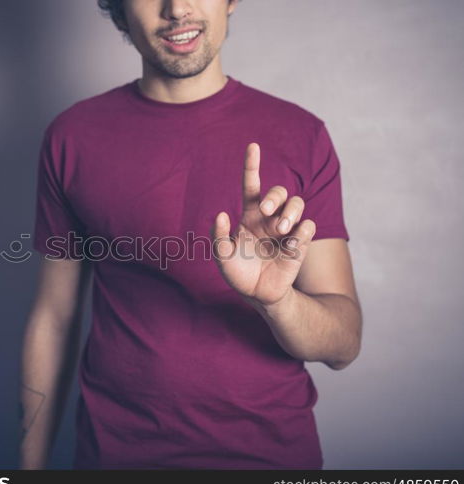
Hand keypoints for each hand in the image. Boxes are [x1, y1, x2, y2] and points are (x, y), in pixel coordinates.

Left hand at [210, 143, 315, 306]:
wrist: (258, 294)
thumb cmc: (238, 272)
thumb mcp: (222, 257)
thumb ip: (218, 237)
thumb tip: (221, 214)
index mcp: (250, 216)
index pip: (251, 185)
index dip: (252, 165)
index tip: (253, 146)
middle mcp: (269, 218)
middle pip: (279, 192)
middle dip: (275, 197)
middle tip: (266, 212)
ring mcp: (286, 229)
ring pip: (298, 204)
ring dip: (290, 212)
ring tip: (281, 229)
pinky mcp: (300, 243)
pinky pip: (308, 226)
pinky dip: (301, 231)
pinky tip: (291, 244)